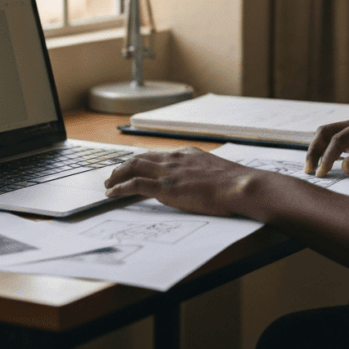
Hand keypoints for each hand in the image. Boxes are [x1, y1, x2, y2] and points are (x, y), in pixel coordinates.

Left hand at [104, 147, 268, 217]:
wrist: (239, 186)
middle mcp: (174, 159)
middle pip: (141, 158)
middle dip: (124, 166)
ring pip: (133, 167)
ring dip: (117, 175)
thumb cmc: (235, 183)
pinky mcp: (165, 188)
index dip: (142, 161)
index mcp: (187, 155)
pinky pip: (134, 185)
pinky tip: (112, 193)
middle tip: (114, 174)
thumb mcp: (216, 172)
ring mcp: (168, 173)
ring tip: (108, 184)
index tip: (135, 166)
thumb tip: (198, 184)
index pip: (158, 155)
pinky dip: (119, 188)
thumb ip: (201, 175)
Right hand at [306, 116, 348, 176]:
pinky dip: (327, 153)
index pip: (338, 139)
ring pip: (329, 136)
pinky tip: (324, 165)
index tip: (322, 173)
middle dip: (314, 150)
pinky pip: (337, 144)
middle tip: (309, 170)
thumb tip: (344, 167)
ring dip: (318, 150)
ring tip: (312, 169)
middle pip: (326, 132)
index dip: (327, 157)